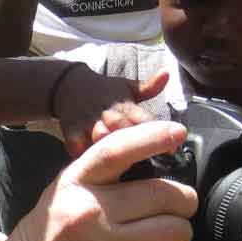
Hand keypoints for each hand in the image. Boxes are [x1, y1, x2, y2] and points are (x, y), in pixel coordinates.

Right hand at [0, 122, 195, 240]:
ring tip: (170, 234)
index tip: (177, 132)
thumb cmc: (48, 233)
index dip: (152, 137)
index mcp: (77, 183)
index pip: (117, 150)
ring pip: (172, 231)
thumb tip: (150, 157)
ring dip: (181, 232)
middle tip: (182, 204)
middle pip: (161, 194)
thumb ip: (100, 175)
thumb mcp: (64, 191)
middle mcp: (90, 211)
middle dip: (184, 199)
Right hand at [54, 66, 168, 157]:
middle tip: (149, 159)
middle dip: (134, 141)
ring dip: (108, 147)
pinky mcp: (71, 129)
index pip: (143, 118)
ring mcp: (88, 121)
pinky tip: (92, 167)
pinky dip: (84, 154)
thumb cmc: (104, 91)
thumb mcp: (127, 87)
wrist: (69, 85)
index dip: (157, 132)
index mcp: (124, 104)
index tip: (172, 149)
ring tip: (120, 164)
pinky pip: (77, 145)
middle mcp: (108, 112)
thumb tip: (168, 73)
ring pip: (99, 135)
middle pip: (122, 127)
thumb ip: (150, 87)